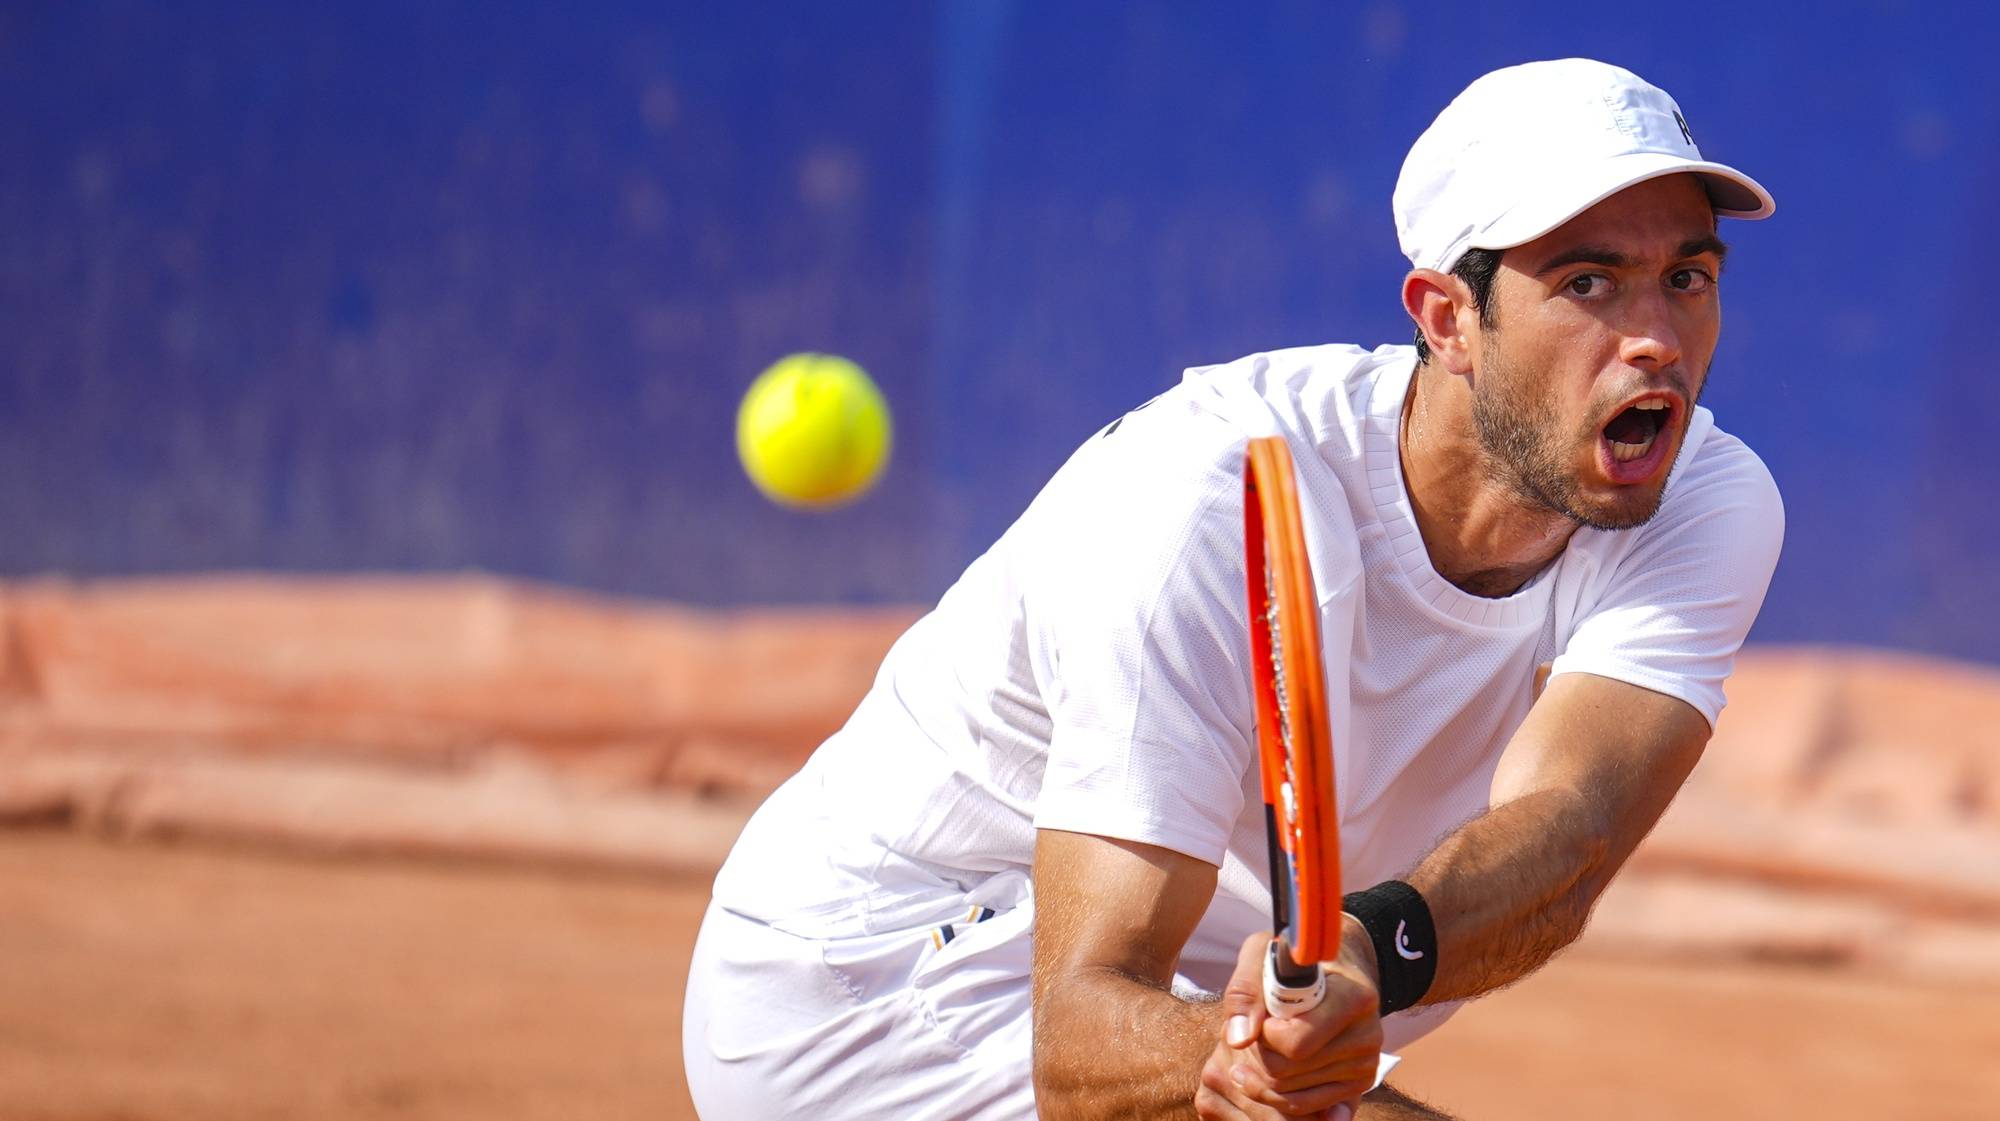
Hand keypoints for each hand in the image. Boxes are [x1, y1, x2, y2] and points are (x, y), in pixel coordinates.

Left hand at [1195, 921, 1382, 1118]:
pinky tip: (1264, 1076)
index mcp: (1354, 997)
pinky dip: (1277, 1096)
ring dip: (1261, 1076)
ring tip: (1260, 1047)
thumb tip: (1238, 1038)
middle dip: (1257, 1055)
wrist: (1338, 969)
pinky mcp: (1359, 1085)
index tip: (1262, 1014)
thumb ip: (1246, 990)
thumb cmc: (1294, 959)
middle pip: (1286, 1071)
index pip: (1295, 1042)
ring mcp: (1366, 1064)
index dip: (1264, 1033)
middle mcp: (1368, 1034)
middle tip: (1255, 1032)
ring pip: (1290, 1095)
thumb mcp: (1264, 953)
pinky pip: (1305, 1108)